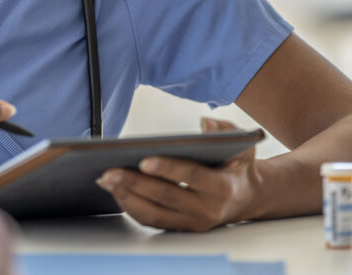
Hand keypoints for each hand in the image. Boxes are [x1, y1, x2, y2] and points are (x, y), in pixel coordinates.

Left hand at [95, 117, 259, 231]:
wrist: (247, 198)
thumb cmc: (238, 166)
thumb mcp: (243, 144)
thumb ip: (226, 130)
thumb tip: (205, 124)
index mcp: (223, 187)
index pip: (192, 177)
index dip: (168, 169)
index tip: (143, 160)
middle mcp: (208, 209)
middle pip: (165, 197)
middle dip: (134, 183)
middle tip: (109, 171)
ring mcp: (193, 222)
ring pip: (154, 213)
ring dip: (126, 197)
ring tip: (105, 180)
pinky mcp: (181, 227)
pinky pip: (152, 220)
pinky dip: (131, 206)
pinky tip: (115, 190)